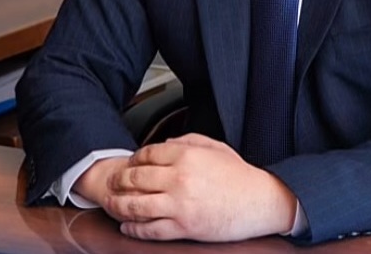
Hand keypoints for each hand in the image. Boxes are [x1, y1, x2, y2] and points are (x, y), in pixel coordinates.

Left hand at [100, 133, 296, 241]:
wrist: (258, 202)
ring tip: (112, 204)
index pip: (147, 154)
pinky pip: (150, 230)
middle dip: (119, 181)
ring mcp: (179, 205)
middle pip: (135, 178)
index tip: (129, 163)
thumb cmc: (239, 176)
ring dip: (118, 205)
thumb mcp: (215, 147)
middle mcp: (179, 179)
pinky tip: (127, 226)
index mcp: (187, 155)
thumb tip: (164, 143)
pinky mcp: (183, 228)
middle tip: (112, 183)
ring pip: (136, 206)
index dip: (133, 159)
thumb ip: (187, 140)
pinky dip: (133, 228)